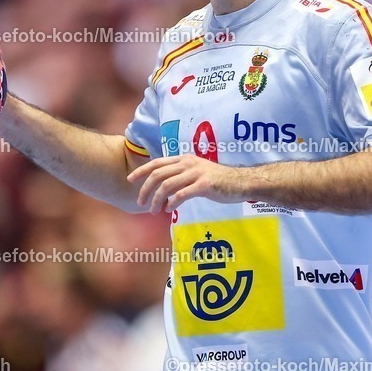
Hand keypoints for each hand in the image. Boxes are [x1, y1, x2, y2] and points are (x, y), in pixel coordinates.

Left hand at [127, 155, 253, 213]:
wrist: (241, 182)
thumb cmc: (219, 180)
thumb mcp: (197, 172)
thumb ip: (181, 176)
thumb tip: (163, 188)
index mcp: (184, 159)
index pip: (157, 163)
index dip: (142, 170)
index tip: (130, 179)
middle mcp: (188, 163)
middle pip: (158, 174)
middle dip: (145, 189)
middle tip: (140, 202)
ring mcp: (196, 173)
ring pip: (167, 185)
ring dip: (156, 199)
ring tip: (153, 210)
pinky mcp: (204, 185)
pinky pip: (182, 194)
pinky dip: (172, 203)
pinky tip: (169, 210)